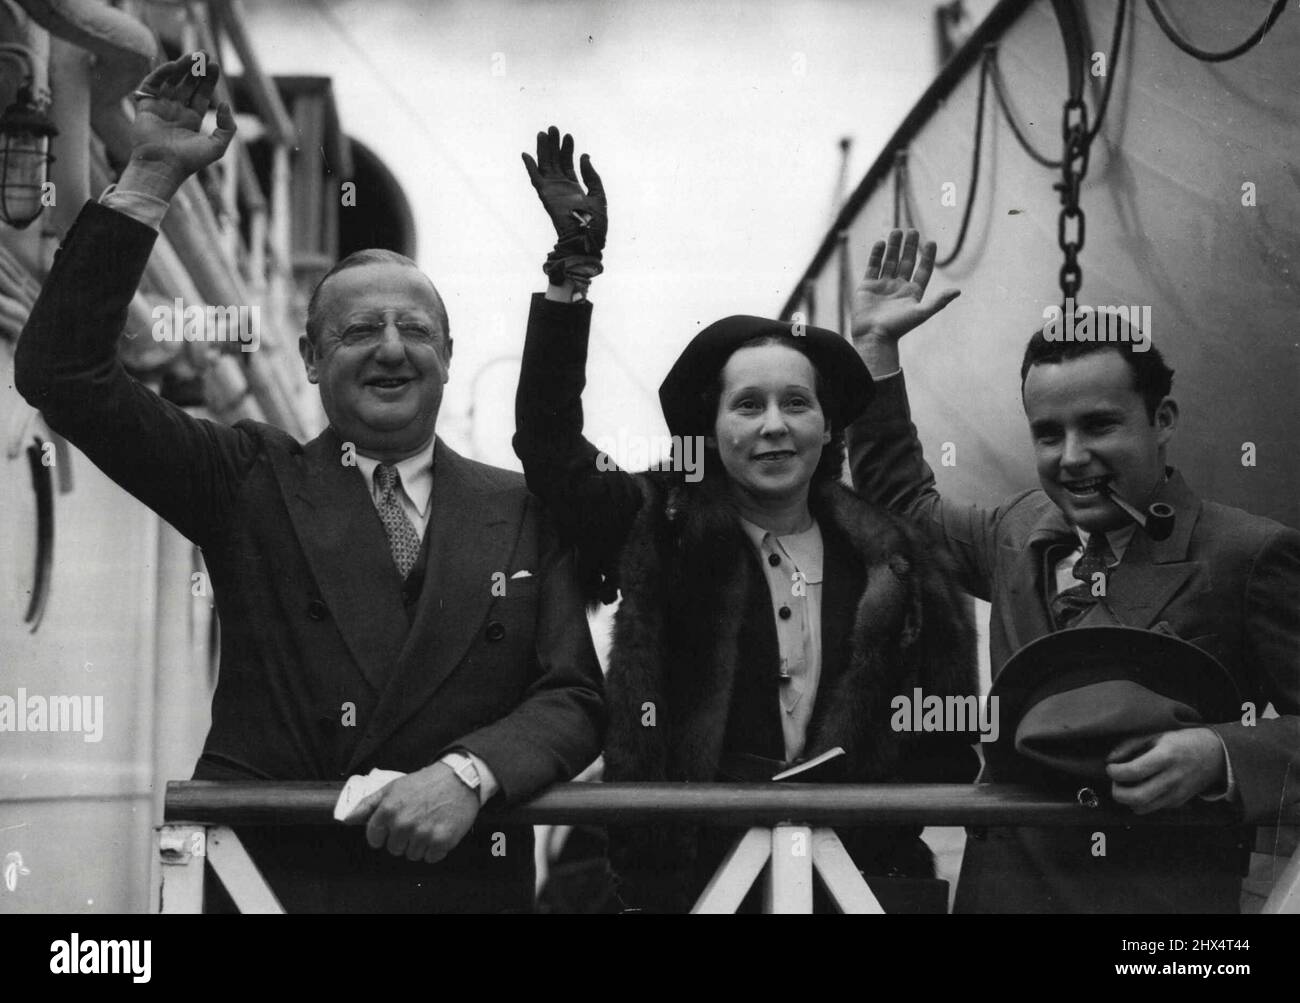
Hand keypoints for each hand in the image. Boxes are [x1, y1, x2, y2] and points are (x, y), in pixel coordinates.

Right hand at [121, 53, 234, 199]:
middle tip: (204, 54)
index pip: (201, 94)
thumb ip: (228, 128)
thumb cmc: (189, 161)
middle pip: (187, 84)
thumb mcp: (217, 147)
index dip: (208, 80)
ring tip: (193, 56)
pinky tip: (174, 66)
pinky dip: (161, 73)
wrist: (162, 166)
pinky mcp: (145, 105)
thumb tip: (226, 104)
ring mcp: (160, 107)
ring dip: (181, 67)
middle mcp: (176, 111)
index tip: (215, 65)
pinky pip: (152, 84)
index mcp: (192, 120)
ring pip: (171, 81)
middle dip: (196, 70)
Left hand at [345, 762, 479, 862]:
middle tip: (416, 821)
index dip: (383, 833)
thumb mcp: (392, 787)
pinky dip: (435, 848)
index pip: (374, 839)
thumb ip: (368, 805)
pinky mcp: (442, 841)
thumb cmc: (424, 782)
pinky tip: (439, 830)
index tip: (393, 825)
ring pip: (412, 855)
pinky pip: (431, 858)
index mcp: (388, 810)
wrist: (459, 778)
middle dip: (402, 838)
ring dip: (419, 844)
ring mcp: (423, 834)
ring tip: (428, 824)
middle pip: (394, 849)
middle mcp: (404, 824)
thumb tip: (347, 820)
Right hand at [522, 126, 605, 288]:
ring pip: (545, 166)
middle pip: (555, 161)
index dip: (568, 149)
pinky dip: (530, 167)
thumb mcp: (599, 195)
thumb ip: (592, 176)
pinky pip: (535, 180)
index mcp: (575, 188)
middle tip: (553, 128)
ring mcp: (553, 192)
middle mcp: (562, 188)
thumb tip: (585, 156)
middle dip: (554, 145)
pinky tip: (526, 154)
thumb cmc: (596, 224)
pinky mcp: (546, 196)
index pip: (568, 164)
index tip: (569, 136)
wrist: (588, 239)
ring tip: (544, 133)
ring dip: (543, 150)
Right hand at [850, 228, 958, 344]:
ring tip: (897, 231)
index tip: (931, 242)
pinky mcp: (867, 286)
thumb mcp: (921, 313)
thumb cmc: (898, 327)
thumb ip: (939, 301)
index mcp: (913, 293)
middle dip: (909, 247)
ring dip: (893, 247)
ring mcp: (883, 285)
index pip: (923, 270)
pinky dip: (876, 255)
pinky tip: (881, 243)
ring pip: (889, 261)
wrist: (873, 336)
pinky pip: (873, 267)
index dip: (927, 257)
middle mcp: (898, 287)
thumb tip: (958, 291)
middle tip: (913, 231)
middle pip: (906, 262)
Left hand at [1105, 728, 1227, 813]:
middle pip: (1137, 797)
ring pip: (1143, 808)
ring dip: (1127, 800)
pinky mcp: (1178, 802)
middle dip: (1117, 792)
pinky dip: (1141, 802)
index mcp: (1166, 756)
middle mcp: (1173, 778)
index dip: (1115, 772)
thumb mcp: (1156, 735)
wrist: (1216, 755)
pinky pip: (1153, 808)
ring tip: (1126, 785)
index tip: (1111, 767)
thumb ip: (1130, 745)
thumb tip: (1110, 759)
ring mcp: (1177, 793)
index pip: (1134, 771)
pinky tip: (1141, 788)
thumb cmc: (1181, 741)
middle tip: (1115, 781)